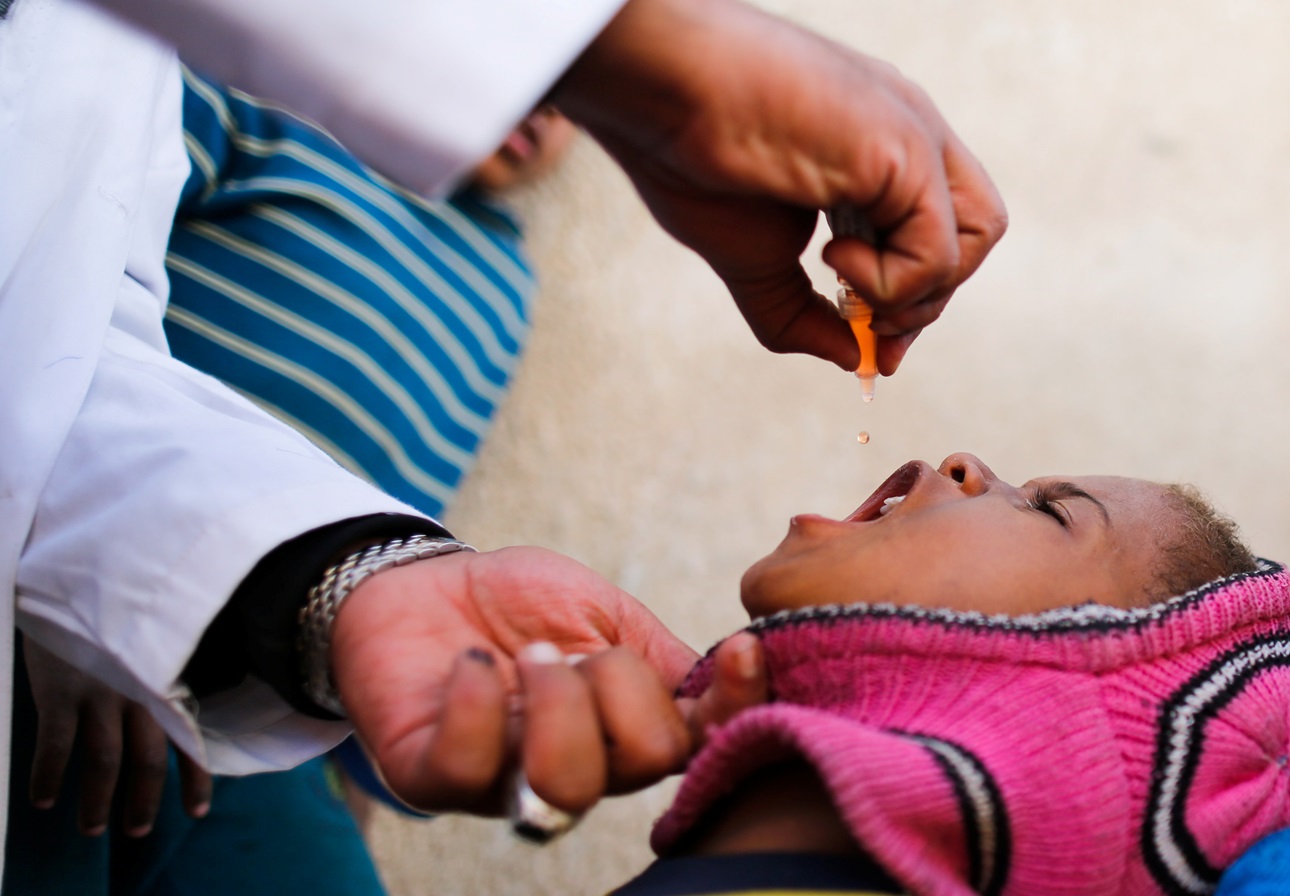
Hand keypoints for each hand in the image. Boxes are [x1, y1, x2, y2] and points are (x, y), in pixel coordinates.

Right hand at [21, 634, 212, 836]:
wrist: (81, 576)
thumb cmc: (121, 614)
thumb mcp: (156, 642)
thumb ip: (167, 678)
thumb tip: (183, 717)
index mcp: (167, 681)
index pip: (189, 737)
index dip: (196, 777)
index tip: (198, 812)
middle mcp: (139, 691)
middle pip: (147, 760)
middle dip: (143, 801)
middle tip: (137, 831)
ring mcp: (100, 692)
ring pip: (105, 761)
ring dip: (97, 801)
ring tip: (93, 828)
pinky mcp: (59, 690)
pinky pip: (56, 745)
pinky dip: (49, 776)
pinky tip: (44, 800)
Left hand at [329, 546, 766, 815]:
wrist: (420, 581)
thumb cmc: (515, 601)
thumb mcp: (601, 610)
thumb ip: (658, 654)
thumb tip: (730, 681)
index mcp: (623, 730)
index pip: (699, 748)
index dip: (732, 709)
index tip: (739, 650)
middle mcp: (576, 768)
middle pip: (643, 766)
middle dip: (619, 685)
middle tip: (569, 649)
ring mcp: (506, 780)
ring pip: (567, 784)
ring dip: (557, 700)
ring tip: (527, 655)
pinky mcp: (433, 776)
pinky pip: (472, 767)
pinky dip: (478, 703)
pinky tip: (470, 662)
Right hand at [554, 0, 1006, 373]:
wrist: (663, 94)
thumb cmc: (690, 157)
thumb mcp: (753, 260)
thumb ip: (801, 315)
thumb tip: (850, 360)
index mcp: (876, 153)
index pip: (933, 235)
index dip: (907, 300)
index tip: (863, 344)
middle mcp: (908, 138)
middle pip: (971, 237)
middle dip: (918, 305)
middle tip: (859, 327)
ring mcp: (914, 137)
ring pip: (978, 237)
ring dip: (915, 295)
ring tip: (845, 286)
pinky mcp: (907, 150)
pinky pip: (940, 250)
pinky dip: (891, 283)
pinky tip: (831, 256)